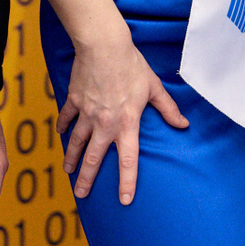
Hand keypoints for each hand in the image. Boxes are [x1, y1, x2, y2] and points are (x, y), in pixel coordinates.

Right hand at [57, 33, 187, 204]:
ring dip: (71, 159)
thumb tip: (184, 124)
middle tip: (81, 194)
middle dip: (86, 179)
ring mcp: (87, 113)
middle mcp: (105, 123)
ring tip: (68, 172)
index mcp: (127, 123)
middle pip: (93, 158)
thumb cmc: (132, 65)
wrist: (104, 45)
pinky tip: (60, 134)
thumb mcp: (154, 87)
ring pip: (76, 142)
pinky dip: (63, 127)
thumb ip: (168, 109)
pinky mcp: (74, 100)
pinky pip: (66, 118)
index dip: (127, 182)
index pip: (128, 160)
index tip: (124, 200)